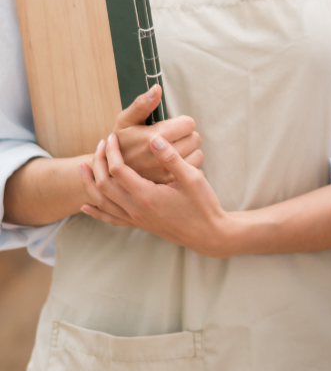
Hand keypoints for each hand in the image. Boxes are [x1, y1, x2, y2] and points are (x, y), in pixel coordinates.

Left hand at [78, 133, 233, 257]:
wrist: (206, 233)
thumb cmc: (202, 204)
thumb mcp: (192, 177)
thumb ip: (170, 158)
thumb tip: (153, 139)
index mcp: (146, 195)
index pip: (118, 170)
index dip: (113, 152)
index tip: (113, 137)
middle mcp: (135, 209)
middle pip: (104, 185)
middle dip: (98, 163)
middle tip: (101, 144)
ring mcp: (135, 219)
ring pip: (102, 202)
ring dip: (90, 183)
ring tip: (84, 167)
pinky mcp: (138, 224)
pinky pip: (109, 218)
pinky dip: (95, 211)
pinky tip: (86, 206)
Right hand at [111, 85, 202, 183]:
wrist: (110, 175)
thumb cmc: (119, 143)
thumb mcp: (125, 121)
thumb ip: (142, 104)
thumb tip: (157, 88)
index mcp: (155, 137)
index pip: (189, 123)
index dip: (181, 123)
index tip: (171, 127)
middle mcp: (162, 156)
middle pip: (195, 138)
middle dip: (186, 136)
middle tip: (172, 139)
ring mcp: (166, 172)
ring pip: (197, 155)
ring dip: (188, 152)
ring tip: (173, 151)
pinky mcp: (170, 183)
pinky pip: (193, 170)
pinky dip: (187, 166)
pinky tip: (174, 164)